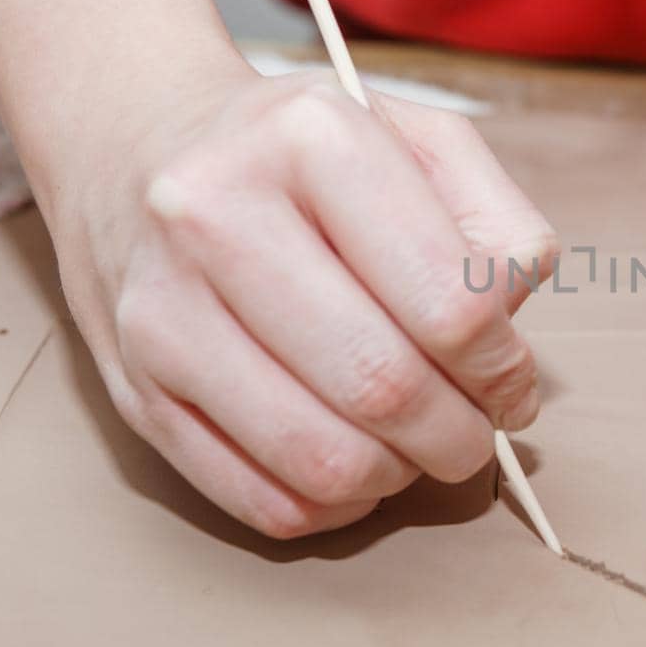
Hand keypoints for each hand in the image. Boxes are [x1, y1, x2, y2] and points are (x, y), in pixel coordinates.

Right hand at [44, 61, 555, 538]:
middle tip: (476, 433)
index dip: (503, 368)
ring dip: (397, 476)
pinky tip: (353, 465)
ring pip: (321, 460)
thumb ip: (496, 224)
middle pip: (383, 388)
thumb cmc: (302, 158)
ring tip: (415, 448)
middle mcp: (217, 215)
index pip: (449, 303)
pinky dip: (331, 506)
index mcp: (311, 140)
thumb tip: (508, 331)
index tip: (514, 385)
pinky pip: (260, 500)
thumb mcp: (417, 140)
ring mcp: (162, 309)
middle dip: (458, 436)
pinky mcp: (133, 390)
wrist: (132, 147)